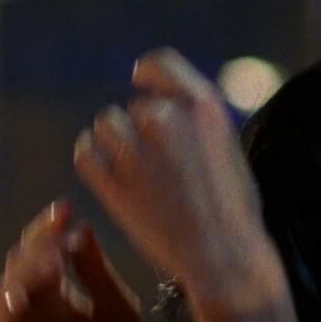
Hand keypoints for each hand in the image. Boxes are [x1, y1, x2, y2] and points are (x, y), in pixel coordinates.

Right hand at [0, 199, 157, 321]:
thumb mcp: (117, 311)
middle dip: (36, 245)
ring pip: (0, 296)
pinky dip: (6, 315)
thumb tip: (80, 227)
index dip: (47, 229)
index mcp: (52, 298)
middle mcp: (29, 316)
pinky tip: (26, 296)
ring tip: (53, 263)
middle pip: (16, 266)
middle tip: (60, 233)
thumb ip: (97, 272)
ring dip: (23, 275)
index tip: (67, 209)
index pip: (38, 252)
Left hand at [72, 48, 279, 307]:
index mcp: (203, 107)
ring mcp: (137, 152)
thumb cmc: (234, 210)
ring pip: (106, 125)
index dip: (147, 72)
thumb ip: (197, 120)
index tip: (139, 80)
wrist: (224, 257)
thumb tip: (166, 106)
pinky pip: (86, 153)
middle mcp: (168, 121)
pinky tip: (103, 169)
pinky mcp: (114, 184)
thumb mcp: (228, 147)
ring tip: (132, 168)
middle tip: (157, 163)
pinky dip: (91, 157)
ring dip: (114, 141)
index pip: (162, 64)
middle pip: (134, 106)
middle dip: (140, 128)